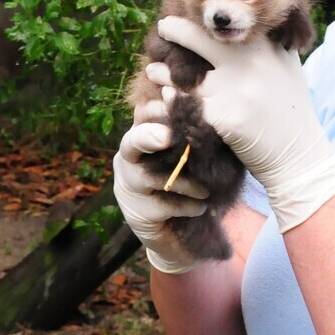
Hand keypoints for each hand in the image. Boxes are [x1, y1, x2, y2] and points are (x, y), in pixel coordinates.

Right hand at [112, 113, 209, 274]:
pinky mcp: (135, 213)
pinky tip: (201, 208)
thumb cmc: (187, 183)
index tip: (176, 102)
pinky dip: (187, 206)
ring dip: (186, 182)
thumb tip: (206, 110)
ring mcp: (128, 186)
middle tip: (168, 137)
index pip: (143, 116)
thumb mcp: (190, 156)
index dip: (159, 110)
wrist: (180, 232)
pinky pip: (163, 205)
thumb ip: (190, 136)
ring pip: (151, 177)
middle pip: (131, 142)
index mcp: (141, 137)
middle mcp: (128, 159)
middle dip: (148, 137)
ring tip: (206, 190)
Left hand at [154, 16, 334, 232]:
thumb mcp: (288, 67)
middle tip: (162, 28)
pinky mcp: (224, 117)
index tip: (185, 14)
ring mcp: (235, 88)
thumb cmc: (292, 110)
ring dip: (165, 74)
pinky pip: (188, 106)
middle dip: (174, 31)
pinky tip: (166, 100)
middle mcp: (249, 62)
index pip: (224, 23)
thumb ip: (270, 42)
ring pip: (186, 76)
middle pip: (198, 38)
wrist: (299, 156)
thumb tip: (244, 20)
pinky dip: (174, 103)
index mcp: (264, 46)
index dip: (201, 18)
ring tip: (153, 71)